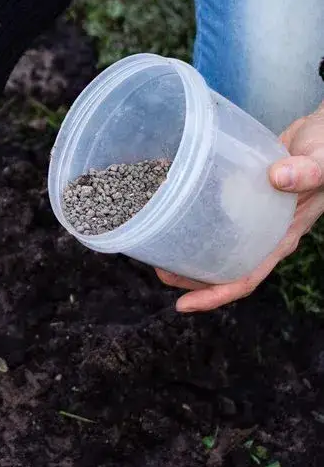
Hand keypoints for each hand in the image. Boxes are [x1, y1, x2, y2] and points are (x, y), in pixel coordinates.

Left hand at [156, 103, 323, 311]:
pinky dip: (196, 214)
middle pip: (226, 266)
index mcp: (283, 235)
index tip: (184, 305)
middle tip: (158, 271)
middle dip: (192, 276)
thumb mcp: (322, 161)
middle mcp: (266, 231)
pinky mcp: (245, 194)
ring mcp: (255, 214)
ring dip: (190, 248)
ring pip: (219, 242)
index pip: (248, 277)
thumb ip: (307, 172)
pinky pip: (219, 212)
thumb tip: (279, 178)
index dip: (216, 294)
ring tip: (158, 247)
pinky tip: (173, 205)